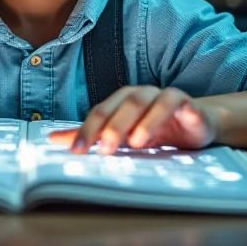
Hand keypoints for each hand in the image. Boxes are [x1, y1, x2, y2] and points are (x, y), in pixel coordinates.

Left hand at [48, 85, 218, 154]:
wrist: (194, 122)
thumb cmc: (153, 129)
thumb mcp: (122, 135)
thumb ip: (91, 135)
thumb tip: (52, 139)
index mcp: (123, 100)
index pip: (101, 112)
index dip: (88, 130)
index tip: (76, 151)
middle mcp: (143, 94)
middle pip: (126, 104)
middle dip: (114, 125)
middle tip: (105, 148)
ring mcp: (166, 97)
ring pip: (155, 102)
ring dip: (146, 121)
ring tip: (137, 143)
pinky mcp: (189, 105)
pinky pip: (185, 103)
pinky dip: (184, 109)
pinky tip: (183, 118)